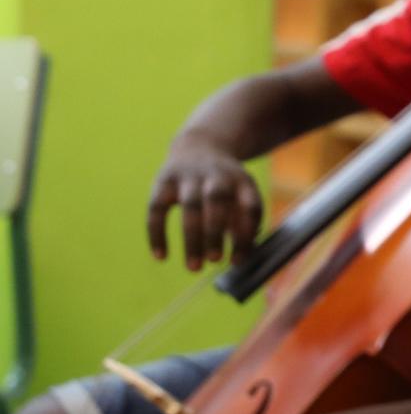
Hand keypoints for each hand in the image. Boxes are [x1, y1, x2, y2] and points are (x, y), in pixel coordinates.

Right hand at [147, 136, 262, 270]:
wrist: (200, 146)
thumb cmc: (225, 185)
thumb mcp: (242, 195)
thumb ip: (244, 223)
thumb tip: (241, 259)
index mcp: (243, 180)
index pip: (250, 207)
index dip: (246, 235)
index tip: (238, 262)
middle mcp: (217, 175)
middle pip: (217, 200)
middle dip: (216, 232)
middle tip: (215, 261)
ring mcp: (189, 175)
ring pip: (190, 205)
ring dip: (193, 238)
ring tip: (194, 267)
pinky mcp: (164, 180)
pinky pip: (157, 208)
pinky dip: (157, 233)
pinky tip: (161, 256)